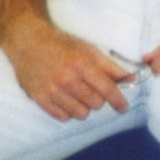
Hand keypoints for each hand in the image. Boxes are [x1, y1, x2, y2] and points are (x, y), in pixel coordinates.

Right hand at [0, 0, 131, 120]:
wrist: (28, 42)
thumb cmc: (61, 44)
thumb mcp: (88, 49)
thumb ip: (110, 66)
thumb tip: (131, 78)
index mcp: (81, 64)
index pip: (107, 89)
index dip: (118, 100)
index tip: (123, 106)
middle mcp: (66, 79)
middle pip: (95, 103)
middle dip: (98, 98)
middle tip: (91, 89)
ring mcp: (51, 90)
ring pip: (81, 113)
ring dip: (83, 106)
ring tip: (78, 94)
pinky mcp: (39, 99)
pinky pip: (63, 117)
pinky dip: (68, 111)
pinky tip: (65, 98)